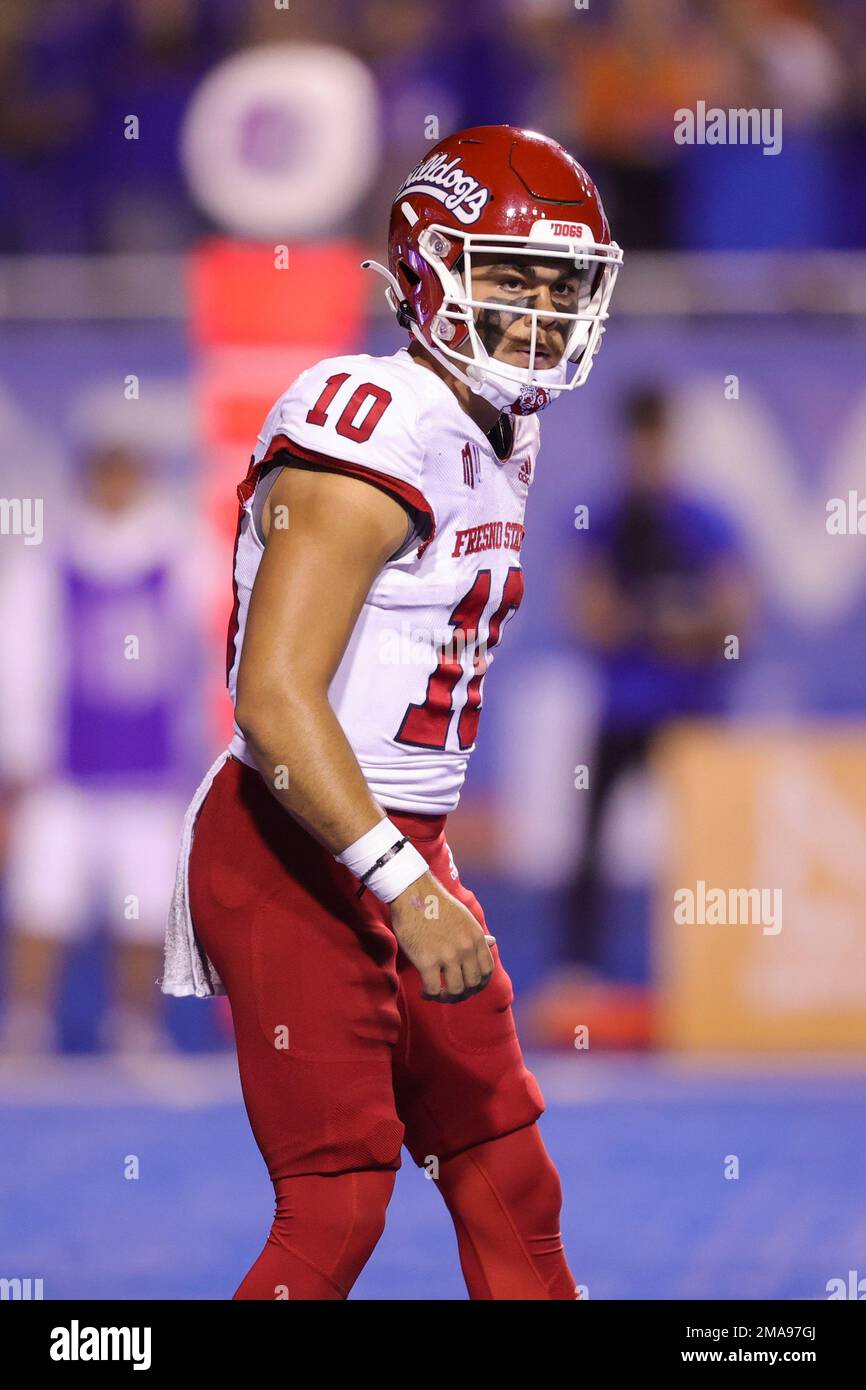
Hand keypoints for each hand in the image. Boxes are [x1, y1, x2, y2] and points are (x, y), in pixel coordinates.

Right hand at [389, 870, 495, 1002]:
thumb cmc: (437, 904)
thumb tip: (492, 942)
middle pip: (472, 984)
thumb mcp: (465, 917)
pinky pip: (433, 989)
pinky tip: (424, 992)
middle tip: (451, 994)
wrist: (414, 893)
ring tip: (437, 994)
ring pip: (455, 991)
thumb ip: (477, 935)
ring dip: (446, 998)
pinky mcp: (427, 961)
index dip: (480, 984)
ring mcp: (448, 956)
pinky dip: (429, 995)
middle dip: (463, 993)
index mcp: (476, 937)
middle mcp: (466, 948)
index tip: (469, 987)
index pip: (487, 971)